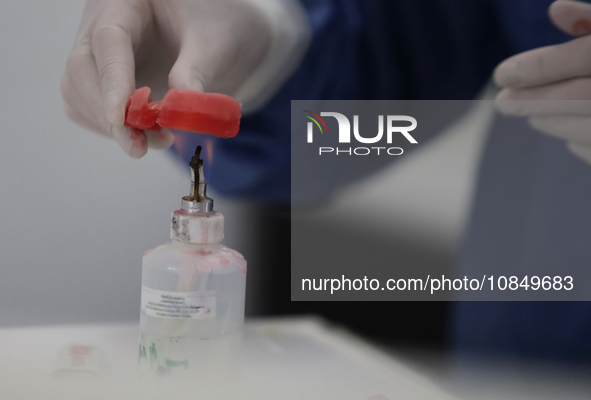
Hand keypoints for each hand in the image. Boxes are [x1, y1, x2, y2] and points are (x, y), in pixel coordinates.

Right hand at [62, 0, 308, 157]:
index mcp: (127, 1)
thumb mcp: (216, 42)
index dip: (112, 80)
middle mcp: (103, 23)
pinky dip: (115, 130)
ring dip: (112, 127)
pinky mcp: (102, 81)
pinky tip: (146, 136)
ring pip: (79, 93)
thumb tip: (175, 111)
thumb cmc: (220, 26)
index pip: (109, 38)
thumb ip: (196, 72)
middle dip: (108, 113)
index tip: (120, 117)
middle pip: (83, 68)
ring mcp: (98, 54)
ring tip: (159, 140)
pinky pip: (90, 110)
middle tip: (139, 147)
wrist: (224, 36)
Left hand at [494, 0, 590, 164]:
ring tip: (532, 116)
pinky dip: (580, 142)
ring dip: (551, 121)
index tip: (501, 75)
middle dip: (535, 100)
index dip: (542, 65)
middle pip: (581, 96)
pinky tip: (570, 135)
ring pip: (589, 127)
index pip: (587, 55)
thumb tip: (556, 10)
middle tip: (504, 102)